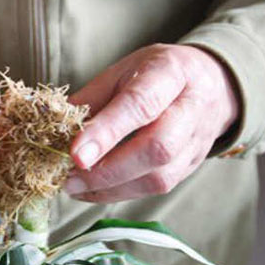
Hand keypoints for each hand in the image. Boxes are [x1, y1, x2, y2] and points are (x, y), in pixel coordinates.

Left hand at [65, 44, 238, 201]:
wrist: (209, 83)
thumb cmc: (155, 75)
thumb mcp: (122, 71)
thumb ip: (92, 99)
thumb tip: (55, 127)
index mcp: (170, 73)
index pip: (140, 104)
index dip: (107, 132)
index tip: (75, 154)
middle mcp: (191, 108)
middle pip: (157, 147)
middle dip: (108, 170)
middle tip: (70, 178)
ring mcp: (196, 141)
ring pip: (159, 177)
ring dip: (111, 188)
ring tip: (75, 187)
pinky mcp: (192, 165)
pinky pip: (157, 188)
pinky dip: (120, 193)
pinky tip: (94, 190)